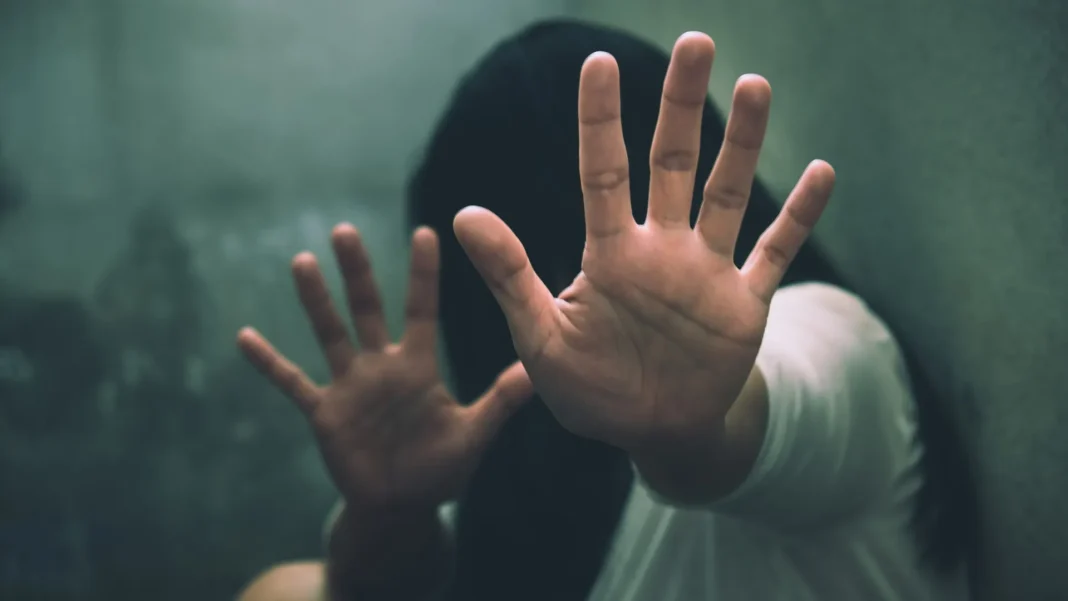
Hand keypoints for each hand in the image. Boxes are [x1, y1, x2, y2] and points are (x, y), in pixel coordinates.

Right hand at [237, 224, 531, 509]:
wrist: (402, 506)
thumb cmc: (441, 470)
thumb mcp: (474, 435)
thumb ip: (500, 402)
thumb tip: (535, 371)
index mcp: (418, 367)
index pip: (421, 310)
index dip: (423, 274)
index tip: (427, 232)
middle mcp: (382, 367)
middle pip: (367, 308)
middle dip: (357, 271)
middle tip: (345, 230)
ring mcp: (350, 387)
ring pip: (329, 334)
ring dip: (315, 300)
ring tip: (302, 261)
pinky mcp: (325, 413)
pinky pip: (292, 383)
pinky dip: (269, 363)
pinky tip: (244, 336)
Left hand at [453, 33, 834, 451]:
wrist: (653, 435)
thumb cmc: (590, 390)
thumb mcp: (541, 338)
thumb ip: (509, 277)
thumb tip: (462, 215)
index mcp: (609, 255)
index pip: (604, 173)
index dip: (601, 121)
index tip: (599, 63)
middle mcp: (661, 249)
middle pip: (672, 163)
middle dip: (681, 105)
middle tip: (694, 43)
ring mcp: (707, 273)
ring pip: (729, 193)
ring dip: (743, 142)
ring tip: (755, 84)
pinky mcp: (744, 305)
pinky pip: (776, 251)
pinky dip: (800, 215)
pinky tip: (823, 170)